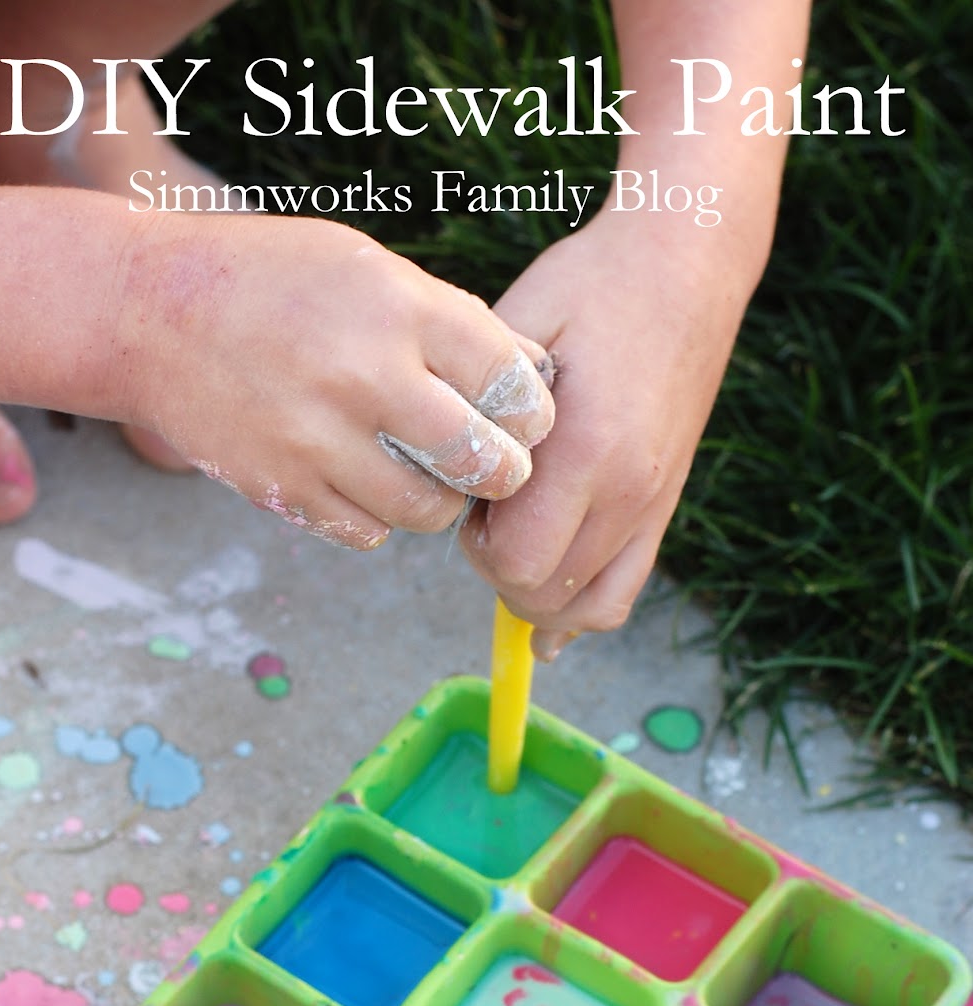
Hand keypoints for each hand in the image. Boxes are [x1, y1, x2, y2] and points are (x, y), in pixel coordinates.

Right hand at [120, 214, 554, 549]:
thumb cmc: (273, 283)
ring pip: (427, 510)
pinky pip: (367, 532)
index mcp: (397, 308)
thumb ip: (448, 322)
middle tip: (495, 466)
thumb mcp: (366, 268)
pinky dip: (379, 518)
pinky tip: (366, 482)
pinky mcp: (284, 489)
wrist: (149, 314)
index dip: (531, 411)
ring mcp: (320, 440)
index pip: (509, 382)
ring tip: (427, 475)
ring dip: (440, 502)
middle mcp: (364, 376)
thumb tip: (534, 376)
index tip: (525, 420)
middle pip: (481, 460)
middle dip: (502, 471)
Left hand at [459, 208, 757, 656]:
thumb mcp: (519, 324)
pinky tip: (548, 604)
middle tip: (487, 514)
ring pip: (585, 611)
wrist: (687, 263)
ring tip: (517, 544)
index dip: (475, 545)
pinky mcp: (665, 506)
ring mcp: (652, 505)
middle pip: (543, 595)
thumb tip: (449, 474)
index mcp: (587, 450)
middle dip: (498, 571)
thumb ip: (483, 405)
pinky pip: (622, 593)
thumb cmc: (592, 284)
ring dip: (537, 595)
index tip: (469, 496)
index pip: (514, 561)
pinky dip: (581, 609)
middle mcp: (628, 492)